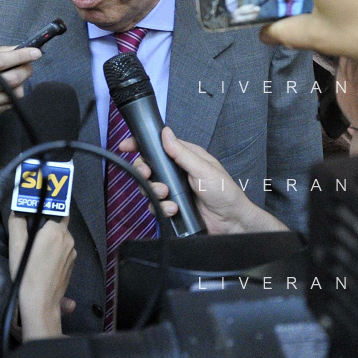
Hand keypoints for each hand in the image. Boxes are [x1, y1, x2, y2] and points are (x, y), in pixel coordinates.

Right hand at [0, 46, 39, 120]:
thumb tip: (19, 48)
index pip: (0, 61)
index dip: (20, 55)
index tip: (34, 52)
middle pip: (11, 79)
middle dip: (25, 69)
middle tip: (28, 64)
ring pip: (14, 92)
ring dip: (21, 83)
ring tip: (14, 77)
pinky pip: (10, 103)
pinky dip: (12, 94)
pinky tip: (5, 89)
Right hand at [8, 214, 75, 340]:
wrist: (40, 303)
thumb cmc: (26, 272)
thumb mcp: (16, 246)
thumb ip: (16, 223)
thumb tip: (17, 210)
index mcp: (56, 230)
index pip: (55, 209)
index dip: (45, 209)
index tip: (35, 213)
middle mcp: (68, 238)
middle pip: (58, 223)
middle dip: (46, 226)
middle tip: (31, 234)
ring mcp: (72, 253)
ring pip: (61, 238)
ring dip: (51, 240)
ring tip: (35, 251)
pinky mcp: (72, 265)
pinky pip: (64, 251)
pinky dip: (55, 252)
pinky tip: (43, 263)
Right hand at [120, 127, 286, 235]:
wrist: (230, 223)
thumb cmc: (224, 192)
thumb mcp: (203, 169)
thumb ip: (182, 153)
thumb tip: (165, 134)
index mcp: (186, 156)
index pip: (159, 145)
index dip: (141, 144)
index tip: (126, 146)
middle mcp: (177, 172)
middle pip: (149, 166)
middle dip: (144, 171)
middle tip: (147, 175)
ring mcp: (174, 189)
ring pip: (149, 187)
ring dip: (154, 191)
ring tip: (166, 194)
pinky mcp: (172, 206)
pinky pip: (156, 205)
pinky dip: (161, 208)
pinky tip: (173, 209)